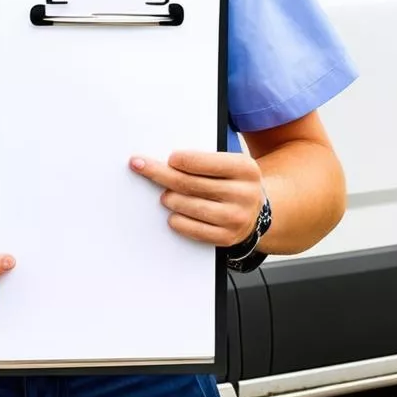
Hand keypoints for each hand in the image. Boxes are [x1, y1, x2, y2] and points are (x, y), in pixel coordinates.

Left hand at [130, 150, 263, 247]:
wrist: (256, 211)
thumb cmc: (232, 181)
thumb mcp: (229, 164)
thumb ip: (205, 160)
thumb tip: (165, 160)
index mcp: (245, 168)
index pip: (204, 162)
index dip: (180, 160)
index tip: (167, 158)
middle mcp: (244, 193)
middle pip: (190, 183)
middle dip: (161, 174)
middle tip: (141, 167)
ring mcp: (237, 218)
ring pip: (190, 206)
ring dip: (169, 199)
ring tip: (164, 195)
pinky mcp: (228, 237)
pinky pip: (194, 230)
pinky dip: (178, 221)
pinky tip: (172, 215)